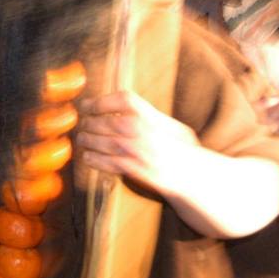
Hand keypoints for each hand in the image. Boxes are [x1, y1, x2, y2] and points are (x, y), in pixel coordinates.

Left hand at [75, 91, 199, 194]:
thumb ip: (148, 115)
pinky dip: (97, 160)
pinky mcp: (142, 172)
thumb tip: (120, 103)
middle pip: (113, 122)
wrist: (196, 177)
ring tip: (82, 139)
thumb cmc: (181, 151)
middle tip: (82, 124)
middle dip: (92, 122)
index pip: (126, 100)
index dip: (102, 101)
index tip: (87, 104)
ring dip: (90, 141)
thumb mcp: (171, 126)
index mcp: (157, 118)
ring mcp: (146, 153)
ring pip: (110, 143)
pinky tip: (88, 157)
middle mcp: (151, 133)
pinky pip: (113, 164)